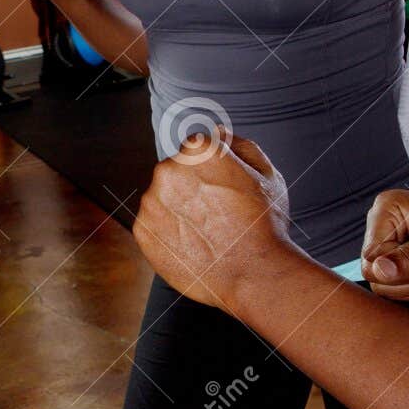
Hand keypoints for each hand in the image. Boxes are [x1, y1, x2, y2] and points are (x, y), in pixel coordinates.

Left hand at [133, 131, 290, 310]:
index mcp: (197, 149)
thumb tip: (218, 133)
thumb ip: (239, 145)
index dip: (214, 171)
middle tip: (219, 215)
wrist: (253, 274)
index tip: (225, 192)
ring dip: (179, 211)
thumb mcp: (266, 174)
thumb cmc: (264, 224)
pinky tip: (193, 246)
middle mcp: (167, 170)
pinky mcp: (142, 231)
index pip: (197, 150)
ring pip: (163, 199)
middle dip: (193, 189)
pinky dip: (169, 233)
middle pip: (176, 173)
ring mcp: (151, 202)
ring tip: (207, 234)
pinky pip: (154, 225)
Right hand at [361, 187, 408, 299]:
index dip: (396, 271)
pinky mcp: (393, 257)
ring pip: (382, 284)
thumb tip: (379, 271)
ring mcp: (385, 242)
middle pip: (373, 272)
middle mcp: (379, 224)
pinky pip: (391, 287)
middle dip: (406, 279)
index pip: (371, 256)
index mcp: (386, 208)